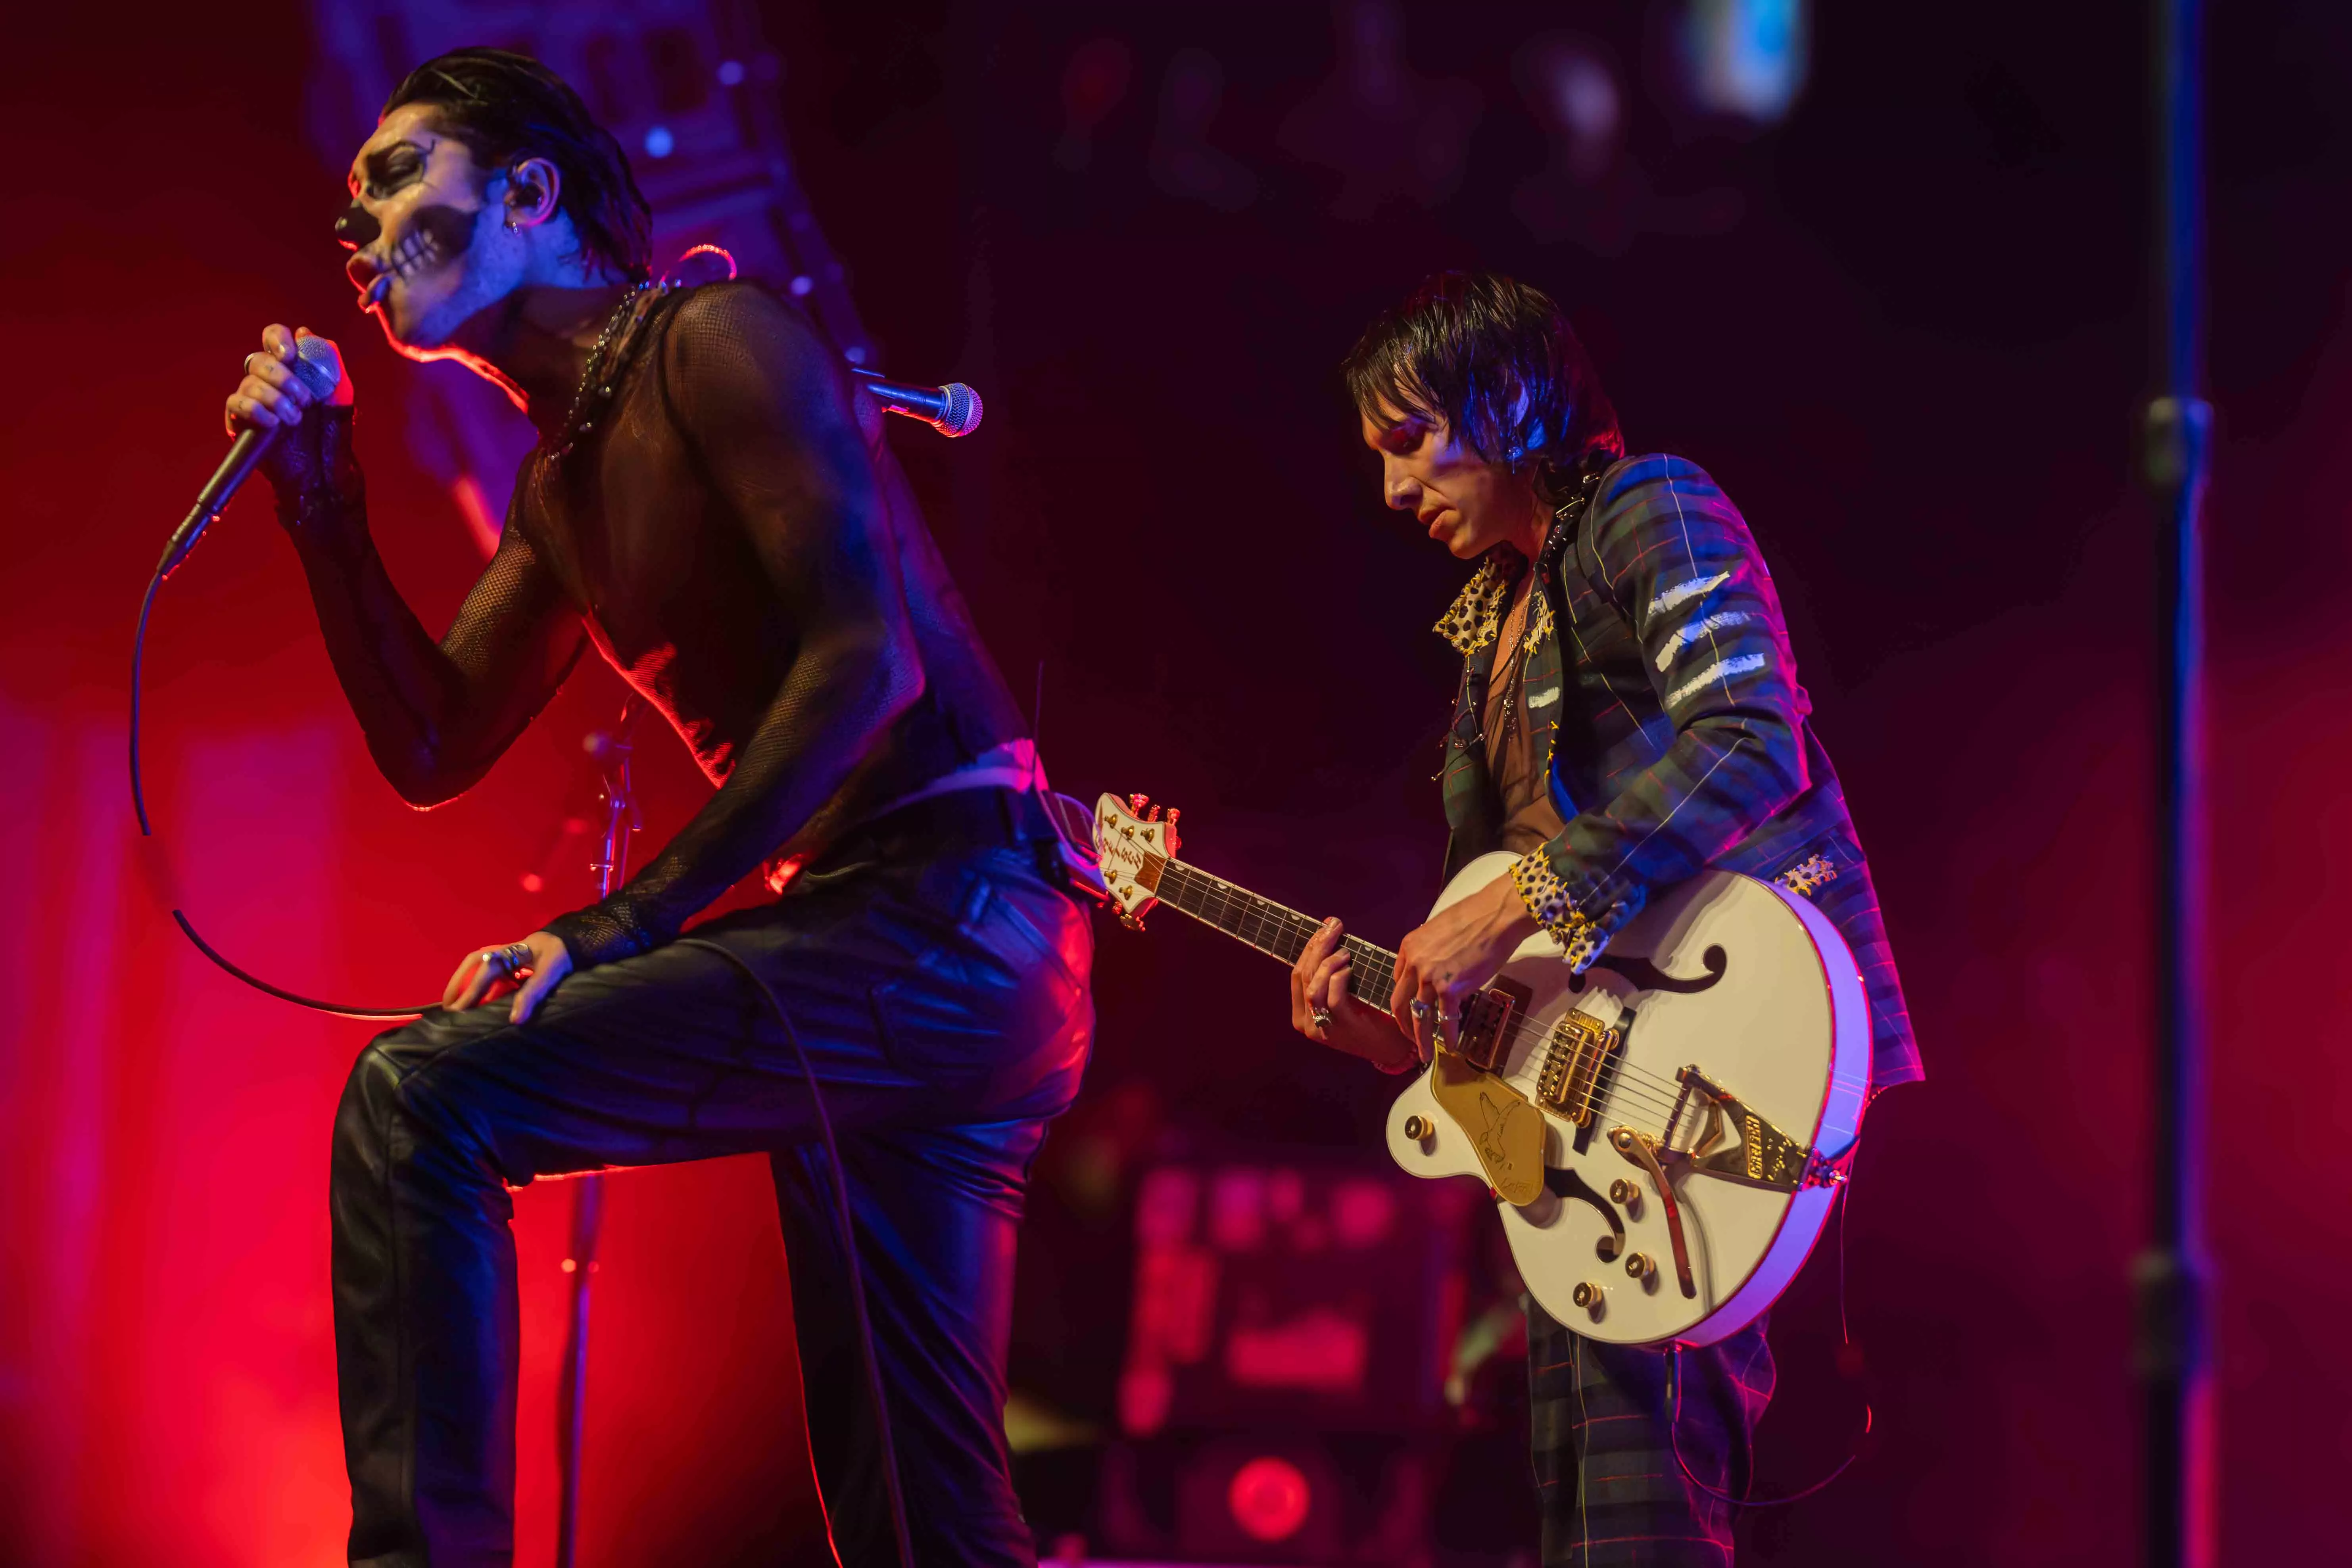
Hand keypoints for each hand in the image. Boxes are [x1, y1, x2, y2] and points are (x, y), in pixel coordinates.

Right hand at [225, 325, 358, 514]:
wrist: (325, 469)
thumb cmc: (333, 430)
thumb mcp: (340, 392)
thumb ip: (328, 360)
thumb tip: (306, 333)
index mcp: (291, 367)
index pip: (273, 337)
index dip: (277, 339)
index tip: (291, 355)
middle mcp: (268, 380)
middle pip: (259, 360)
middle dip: (282, 377)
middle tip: (304, 399)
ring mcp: (252, 399)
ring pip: (249, 382)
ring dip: (275, 398)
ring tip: (295, 418)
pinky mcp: (240, 420)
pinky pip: (236, 403)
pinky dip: (255, 410)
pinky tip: (273, 423)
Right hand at [442, 931, 573, 1024]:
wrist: (563, 945)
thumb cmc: (556, 958)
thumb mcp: (550, 973)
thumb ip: (533, 993)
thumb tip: (515, 1019)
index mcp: (510, 952)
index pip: (486, 972)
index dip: (472, 992)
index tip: (459, 1010)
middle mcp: (500, 953)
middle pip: (473, 965)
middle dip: (457, 985)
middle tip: (447, 1008)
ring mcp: (499, 958)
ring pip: (473, 968)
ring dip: (461, 985)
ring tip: (449, 1007)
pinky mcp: (502, 965)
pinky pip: (482, 975)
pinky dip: (472, 987)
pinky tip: (467, 1004)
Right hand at [1290, 916, 1416, 1073]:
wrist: (1392, 1047)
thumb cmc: (1368, 1016)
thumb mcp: (1342, 996)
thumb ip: (1329, 974)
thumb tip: (1327, 934)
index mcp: (1302, 1014)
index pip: (1296, 974)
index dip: (1308, 949)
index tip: (1323, 928)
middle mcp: (1307, 1022)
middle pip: (1303, 976)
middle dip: (1317, 947)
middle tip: (1333, 927)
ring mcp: (1323, 1028)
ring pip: (1313, 987)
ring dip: (1327, 962)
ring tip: (1343, 950)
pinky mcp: (1343, 1028)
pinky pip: (1334, 997)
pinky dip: (1339, 978)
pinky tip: (1349, 968)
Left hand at [1390, 870, 1540, 1061]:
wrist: (1496, 916)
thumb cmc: (1475, 916)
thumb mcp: (1438, 929)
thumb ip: (1430, 950)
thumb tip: (1436, 963)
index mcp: (1409, 947)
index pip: (1398, 979)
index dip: (1403, 998)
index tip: (1409, 1008)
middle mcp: (1414, 964)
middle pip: (1400, 1002)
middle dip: (1403, 1024)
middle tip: (1407, 1038)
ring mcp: (1430, 978)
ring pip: (1419, 1016)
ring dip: (1420, 1039)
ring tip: (1424, 1054)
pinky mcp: (1450, 989)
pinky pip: (1446, 1019)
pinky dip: (1449, 1036)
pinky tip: (1452, 1046)